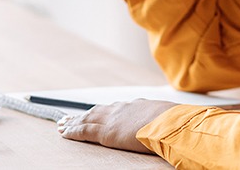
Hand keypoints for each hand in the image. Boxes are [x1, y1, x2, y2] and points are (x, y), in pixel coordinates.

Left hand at [57, 99, 176, 153]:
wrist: (170, 124)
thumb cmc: (176, 123)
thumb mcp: (170, 117)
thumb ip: (164, 120)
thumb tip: (172, 125)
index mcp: (136, 105)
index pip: (114, 108)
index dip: (102, 111)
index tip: (94, 112)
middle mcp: (121, 109)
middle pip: (96, 111)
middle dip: (82, 115)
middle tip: (69, 117)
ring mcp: (112, 120)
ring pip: (86, 119)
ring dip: (73, 122)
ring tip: (62, 125)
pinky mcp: (106, 133)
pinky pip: (84, 131)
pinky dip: (73, 131)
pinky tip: (64, 133)